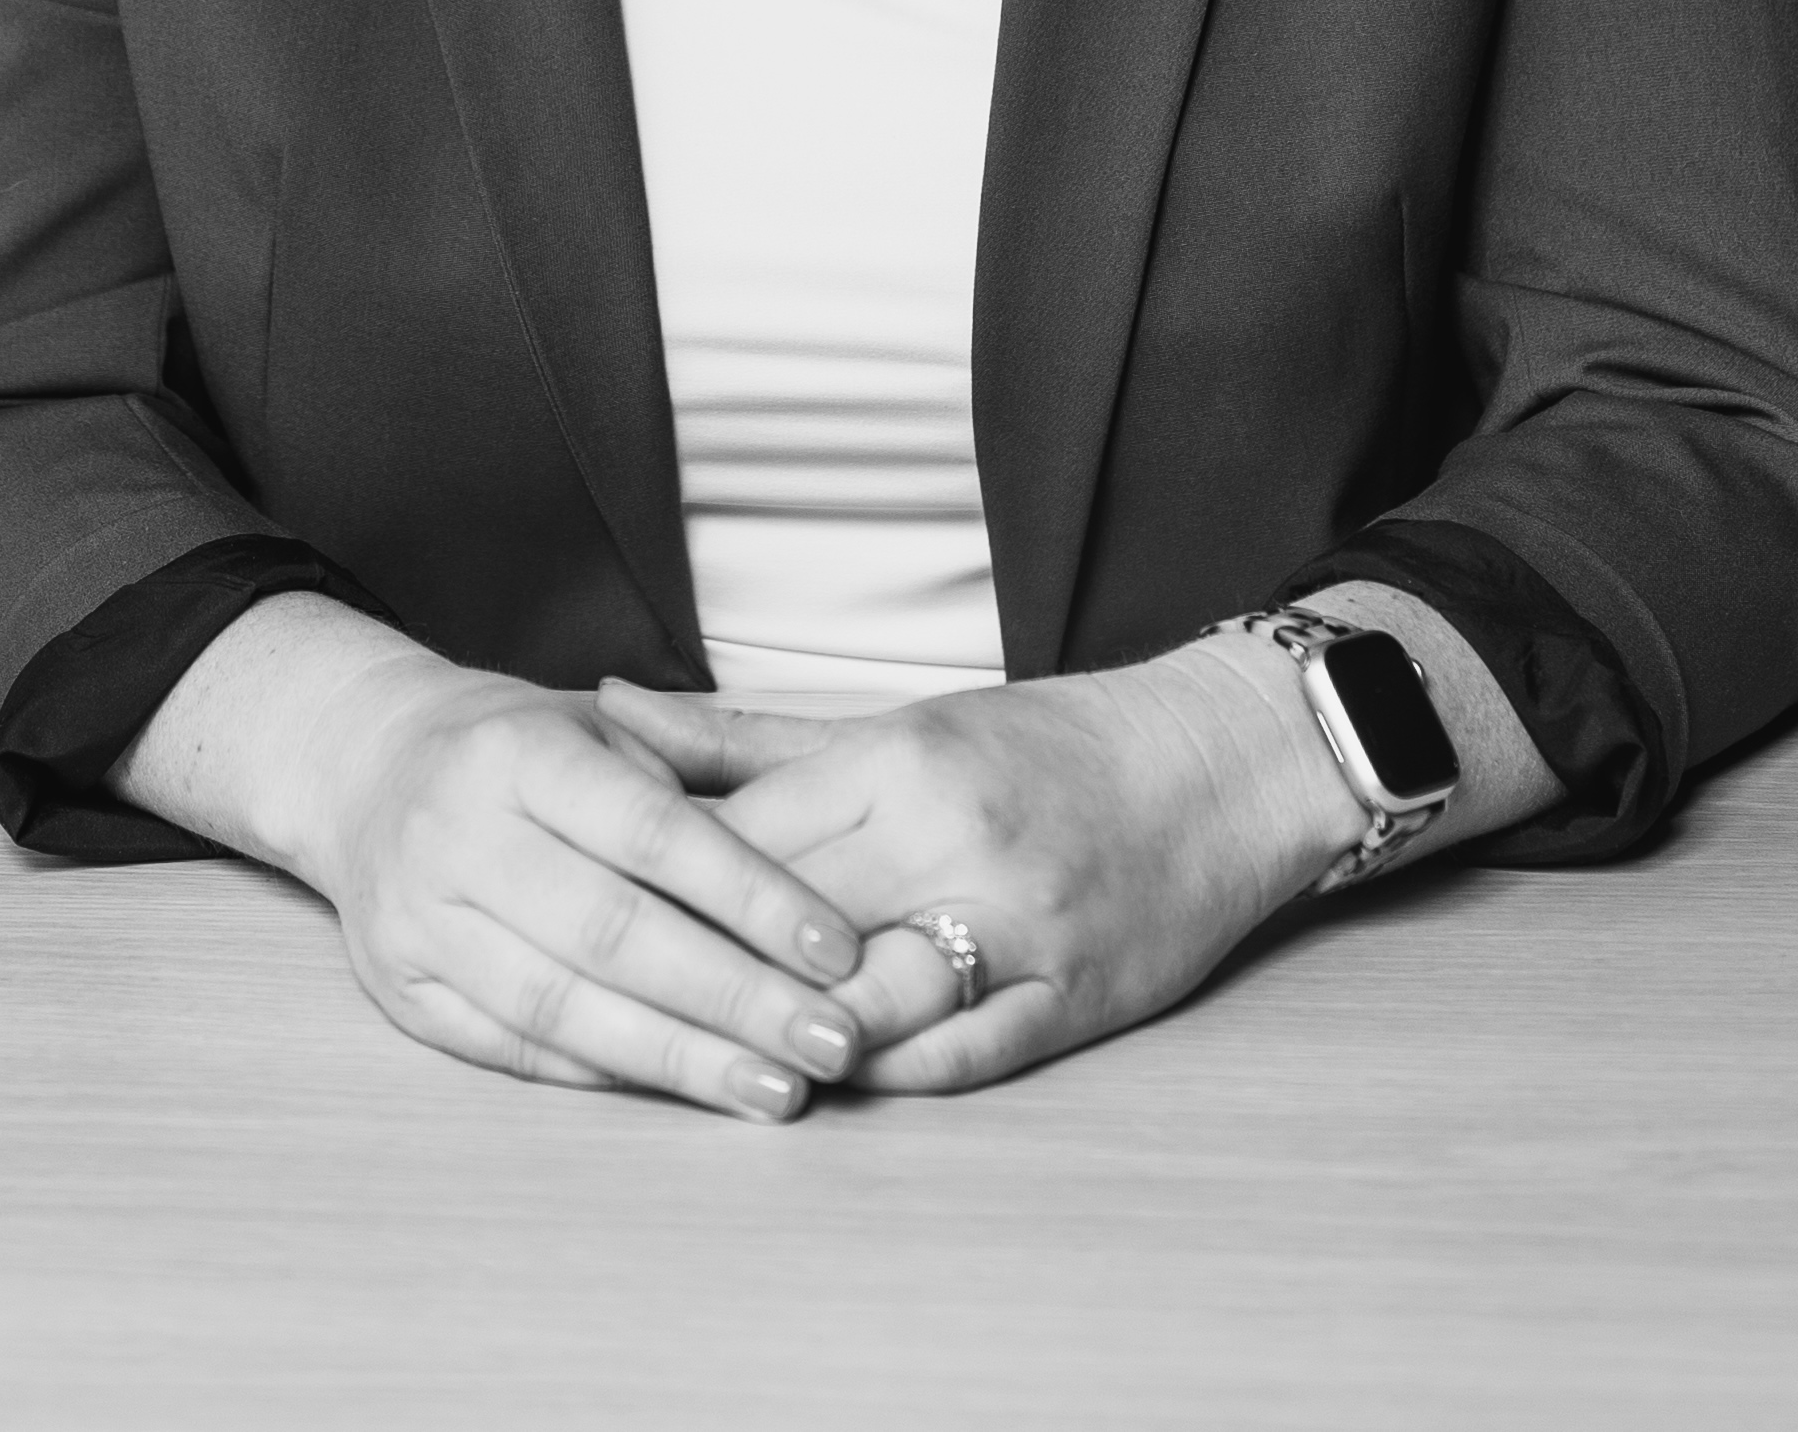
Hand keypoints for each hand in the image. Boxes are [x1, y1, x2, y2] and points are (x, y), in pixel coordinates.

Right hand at [123, 598, 874, 1119]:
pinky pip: (517, 1049)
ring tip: (779, 1089)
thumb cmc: (519, 748)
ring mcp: (417, 921)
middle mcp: (455, 835)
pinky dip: (609, 1071)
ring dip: (683, 1059)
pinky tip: (689, 1087)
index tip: (837, 948)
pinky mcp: (401, 992)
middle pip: (612, 933)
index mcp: (515, 753)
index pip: (650, 832)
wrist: (364, 768)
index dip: (750, 896)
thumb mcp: (596, 726)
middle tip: (833, 1041)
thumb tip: (794, 892)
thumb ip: (687, 788)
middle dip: (735, 997)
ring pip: (563, 1007)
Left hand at [594, 643, 1357, 1093]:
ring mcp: (1019, 924)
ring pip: (868, 1000)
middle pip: (789, 924)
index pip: (744, 837)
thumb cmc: (1043, 745)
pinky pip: (960, 1056)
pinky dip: (884, 1075)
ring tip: (708, 1061)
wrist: (1215, 767)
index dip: (657, 887)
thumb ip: (743, 738)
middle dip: (701, 972)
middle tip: (611, 1008)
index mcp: (902, 759)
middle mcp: (954, 839)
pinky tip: (822, 1085)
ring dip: (784, 1037)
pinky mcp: (1072, 997)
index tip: (581, 910)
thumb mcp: (894, 723)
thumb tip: (608, 712)